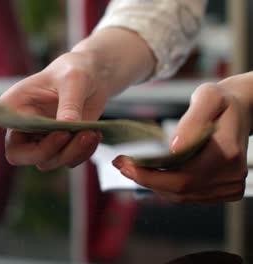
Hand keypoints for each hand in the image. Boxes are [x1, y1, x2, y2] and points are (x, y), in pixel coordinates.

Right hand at [0, 51, 106, 171]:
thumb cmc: (74, 70)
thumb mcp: (73, 79)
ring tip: (89, 132)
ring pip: (45, 161)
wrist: (94, 77)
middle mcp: (23, 126)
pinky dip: (81, 153)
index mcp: (13, 106)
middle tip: (67, 133)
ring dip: (69, 152)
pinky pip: (66, 161)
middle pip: (18, 155)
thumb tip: (69, 127)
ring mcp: (41, 139)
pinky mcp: (60, 146)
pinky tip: (92, 134)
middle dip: (43, 151)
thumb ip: (69, 102)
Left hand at [113, 77, 250, 201]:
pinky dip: (169, 186)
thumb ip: (192, 121)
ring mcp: (230, 185)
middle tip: (120, 164)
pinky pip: (191, 195)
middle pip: (180, 190)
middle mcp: (231, 175)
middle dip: (145, 180)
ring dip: (154, 184)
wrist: (241, 109)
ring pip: (183, 195)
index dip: (149, 176)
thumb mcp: (207, 97)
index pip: (182, 177)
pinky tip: (154, 172)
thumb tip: (173, 148)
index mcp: (227, 154)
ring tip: (131, 167)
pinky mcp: (227, 190)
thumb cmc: (221, 101)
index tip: (123, 164)